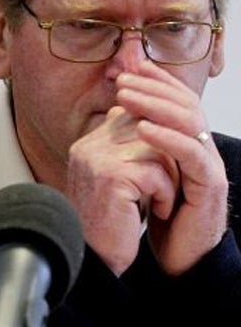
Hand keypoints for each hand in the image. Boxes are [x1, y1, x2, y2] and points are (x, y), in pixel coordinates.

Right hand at [66, 105, 177, 274]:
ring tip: (159, 200)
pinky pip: (157, 173)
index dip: (156, 145)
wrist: (94, 258)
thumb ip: (125, 150)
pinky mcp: (111, 177)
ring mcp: (96, 161)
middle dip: (166, 159)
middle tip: (165, 188)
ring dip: (168, 177)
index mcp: (86, 145)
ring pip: (156, 149)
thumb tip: (150, 121)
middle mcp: (87, 148)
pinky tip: (154, 211)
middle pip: (148, 131)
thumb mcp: (115, 178)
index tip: (155, 176)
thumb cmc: (110, 222)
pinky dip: (165, 194)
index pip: (134, 120)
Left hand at [116, 67, 227, 274]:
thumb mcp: (143, 172)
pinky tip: (142, 129)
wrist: (178, 257)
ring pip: (190, 123)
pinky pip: (191, 154)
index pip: (177, 102)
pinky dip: (167, 138)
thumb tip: (115, 112)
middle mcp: (203, 149)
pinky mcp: (209, 186)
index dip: (157, 83)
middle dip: (154, 88)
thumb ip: (134, 144)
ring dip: (156, 106)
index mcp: (188, 144)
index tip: (129, 69)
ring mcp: (209, 166)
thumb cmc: (160, 216)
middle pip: (186, 105)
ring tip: (126, 97)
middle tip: (123, 78)